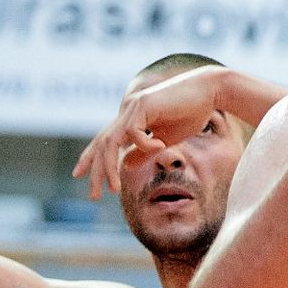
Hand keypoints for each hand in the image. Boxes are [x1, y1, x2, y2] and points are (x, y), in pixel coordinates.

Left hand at [72, 66, 224, 199]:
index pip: (103, 141)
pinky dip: (144, 144)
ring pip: (110, 141)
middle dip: (96, 171)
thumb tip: (125, 166)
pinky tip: (161, 147)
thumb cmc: (191, 113)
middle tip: (94, 196)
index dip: (90, 158)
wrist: (209, 91)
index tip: (79, 175)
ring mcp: (133, 106)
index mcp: (131, 119)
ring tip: (114, 188)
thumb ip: (144, 152)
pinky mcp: (144, 104)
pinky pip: (134, 132)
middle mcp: (127, 111)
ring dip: (109, 167)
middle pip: (102, 144)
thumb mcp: (165, 140)